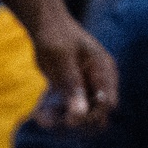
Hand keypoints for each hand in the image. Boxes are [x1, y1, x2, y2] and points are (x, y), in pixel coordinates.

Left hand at [31, 8, 117, 128]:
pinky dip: (55, 115)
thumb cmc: (56, 36)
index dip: (92, 116)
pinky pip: (68, 111)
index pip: (108, 103)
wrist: (44, 25)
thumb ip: (73, 86)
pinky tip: (40, 115)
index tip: (68, 121)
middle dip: (74, 121)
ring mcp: (87, 87)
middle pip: (97, 114)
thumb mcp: (62, 59)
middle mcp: (99, 81)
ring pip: (81, 116)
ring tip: (41, 119)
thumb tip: (79, 116)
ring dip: (62, 121)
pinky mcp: (74, 91)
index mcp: (104, 70)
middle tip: (49, 122)